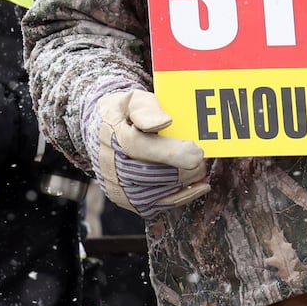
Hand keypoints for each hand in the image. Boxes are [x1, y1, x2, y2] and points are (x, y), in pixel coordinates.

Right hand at [81, 85, 208, 218]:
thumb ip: (147, 109)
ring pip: (158, 192)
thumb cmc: (126, 114)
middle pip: (153, 174)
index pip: (141, 148)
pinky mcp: (129, 202)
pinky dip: (183, 196)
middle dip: (184, 168)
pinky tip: (200, 186)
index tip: (198, 152)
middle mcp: (112, 167)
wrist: (103, 133)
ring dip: (186, 181)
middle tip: (203, 156)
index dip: (172, 153)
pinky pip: (159, 205)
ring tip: (201, 167)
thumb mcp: (133, 100)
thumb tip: (165, 122)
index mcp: (113, 138)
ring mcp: (119, 188)